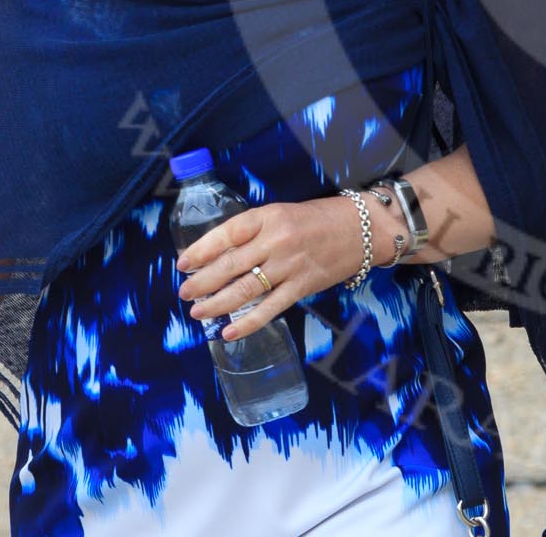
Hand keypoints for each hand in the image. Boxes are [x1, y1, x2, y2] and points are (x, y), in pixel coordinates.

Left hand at [174, 196, 385, 340]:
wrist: (362, 229)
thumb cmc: (318, 219)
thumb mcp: (282, 214)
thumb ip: (254, 232)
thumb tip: (218, 255)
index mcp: (269, 217)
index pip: (227, 234)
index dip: (201, 250)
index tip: (183, 263)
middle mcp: (277, 240)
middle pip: (230, 265)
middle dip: (202, 282)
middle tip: (185, 293)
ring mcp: (290, 265)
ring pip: (245, 289)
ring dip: (217, 303)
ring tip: (198, 312)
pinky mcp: (302, 286)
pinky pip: (270, 308)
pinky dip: (247, 323)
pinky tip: (228, 332)